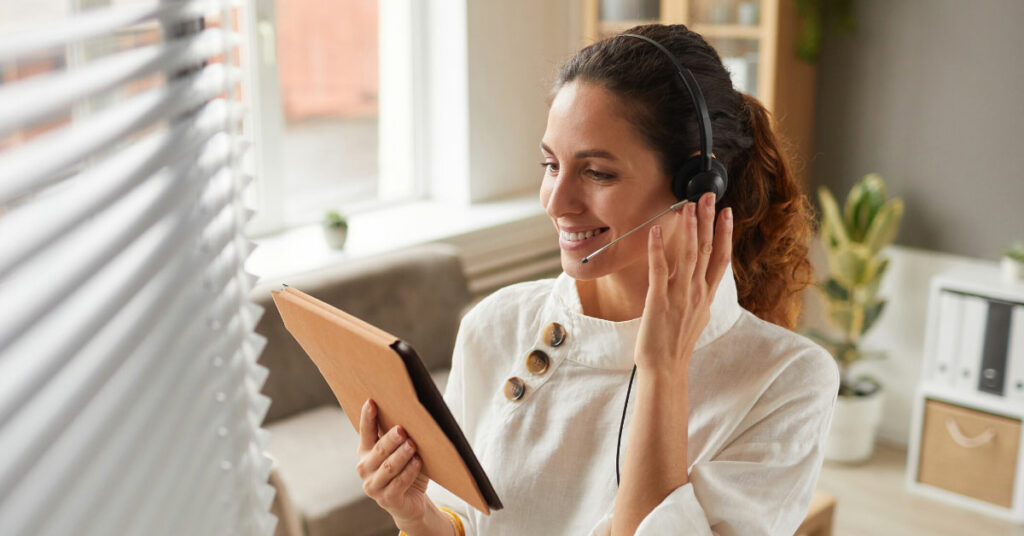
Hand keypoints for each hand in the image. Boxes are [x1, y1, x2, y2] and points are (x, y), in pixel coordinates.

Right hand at [356, 399, 429, 525]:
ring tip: (412, 445)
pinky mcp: (386, 499)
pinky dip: (409, 472)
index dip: (367, 417)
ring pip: (388, 467)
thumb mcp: (401, 451)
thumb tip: (411, 412)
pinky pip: (398, 483)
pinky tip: (417, 462)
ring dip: (401, 455)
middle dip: (391, 439)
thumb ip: (399, 436)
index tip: (371, 402)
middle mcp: (365, 468)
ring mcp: (373, 486)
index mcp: (366, 452)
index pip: (365, 432)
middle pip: (379, 450)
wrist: (411, 502)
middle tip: (402, 430)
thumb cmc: (407, 470)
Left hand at [635, 192, 732, 373]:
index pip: (720, 258)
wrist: (666, 369)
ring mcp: (680, 296)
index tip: (727, 212)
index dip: (724, 233)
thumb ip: (698, 295)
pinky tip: (655, 231)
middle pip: (706, 249)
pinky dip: (658, 249)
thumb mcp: (695, 316)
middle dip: (708, 221)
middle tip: (709, 196)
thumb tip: (699, 281)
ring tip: (688, 206)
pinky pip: (659, 270)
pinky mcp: (659, 301)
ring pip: (688, 255)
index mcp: (706, 295)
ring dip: (688, 228)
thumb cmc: (676, 344)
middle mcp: (697, 292)